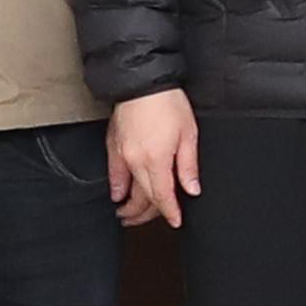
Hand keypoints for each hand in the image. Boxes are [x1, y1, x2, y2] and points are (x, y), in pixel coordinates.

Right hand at [109, 90, 200, 227]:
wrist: (142, 84)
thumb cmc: (168, 103)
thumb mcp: (189, 135)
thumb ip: (188, 166)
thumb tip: (191, 189)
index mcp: (157, 160)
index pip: (162, 196)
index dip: (169, 212)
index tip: (175, 221)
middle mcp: (136, 161)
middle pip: (143, 196)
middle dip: (148, 213)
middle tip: (155, 221)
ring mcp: (122, 154)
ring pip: (126, 189)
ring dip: (129, 206)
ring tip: (131, 216)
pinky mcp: (113, 146)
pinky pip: (113, 174)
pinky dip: (115, 187)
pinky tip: (118, 195)